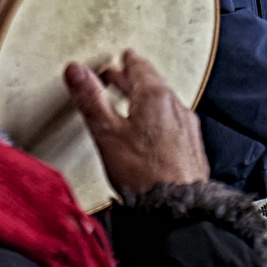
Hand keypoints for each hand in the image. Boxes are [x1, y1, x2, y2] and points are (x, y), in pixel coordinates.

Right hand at [64, 50, 209, 192]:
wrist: (178, 208)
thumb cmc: (145, 175)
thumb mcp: (107, 134)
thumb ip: (91, 100)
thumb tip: (76, 71)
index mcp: (156, 97)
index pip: (139, 67)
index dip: (124, 62)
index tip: (119, 58)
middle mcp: (176, 107)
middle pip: (152, 83)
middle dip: (133, 79)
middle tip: (119, 76)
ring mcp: (187, 127)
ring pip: (163, 103)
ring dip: (145, 99)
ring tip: (131, 104)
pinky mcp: (190, 147)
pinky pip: (172, 122)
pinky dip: (157, 119)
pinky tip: (151, 134)